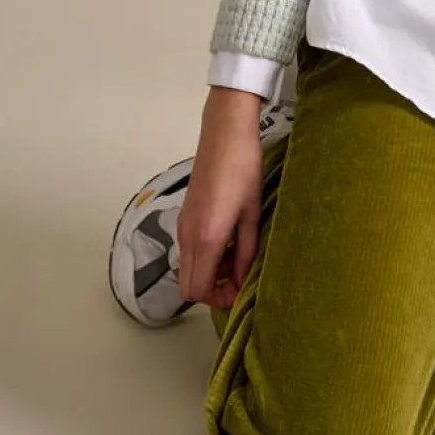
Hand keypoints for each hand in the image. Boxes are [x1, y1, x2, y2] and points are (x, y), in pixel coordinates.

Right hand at [176, 88, 264, 309]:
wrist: (225, 136)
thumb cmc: (243, 169)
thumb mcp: (252, 214)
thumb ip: (247, 251)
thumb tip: (244, 278)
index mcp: (207, 238)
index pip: (198, 290)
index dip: (219, 299)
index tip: (240, 290)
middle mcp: (188, 236)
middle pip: (188, 285)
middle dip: (214, 290)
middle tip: (240, 277)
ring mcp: (183, 226)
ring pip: (189, 268)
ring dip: (212, 272)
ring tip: (239, 254)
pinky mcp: (184, 217)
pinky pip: (189, 250)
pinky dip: (206, 256)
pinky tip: (229, 239)